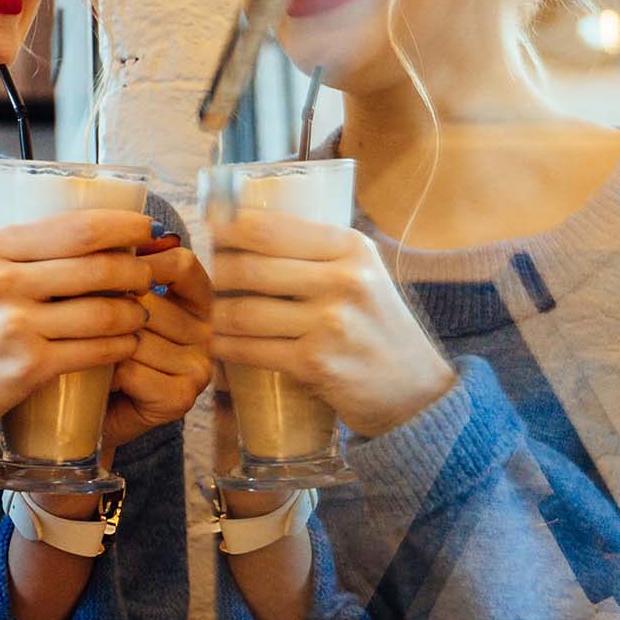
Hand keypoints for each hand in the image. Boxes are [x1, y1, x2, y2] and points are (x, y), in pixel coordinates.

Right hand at [0, 206, 166, 441]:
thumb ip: (26, 253)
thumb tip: (99, 231)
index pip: (77, 227)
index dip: (125, 227)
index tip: (148, 230)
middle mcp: (0, 280)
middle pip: (98, 267)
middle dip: (137, 271)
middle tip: (149, 277)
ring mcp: (13, 325)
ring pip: (103, 311)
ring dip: (135, 312)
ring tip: (140, 313)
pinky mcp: (27, 366)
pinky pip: (95, 350)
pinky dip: (121, 346)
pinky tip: (128, 344)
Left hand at [100, 237, 210, 452]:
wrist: (82, 413)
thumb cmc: (94, 346)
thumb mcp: (111, 299)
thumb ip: (120, 267)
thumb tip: (113, 229)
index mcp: (198, 300)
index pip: (182, 264)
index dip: (141, 261)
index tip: (101, 267)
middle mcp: (206, 333)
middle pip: (154, 300)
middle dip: (107, 307)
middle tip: (72, 316)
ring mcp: (198, 368)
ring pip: (139, 336)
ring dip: (101, 341)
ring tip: (81, 349)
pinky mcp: (180, 399)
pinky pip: (135, 369)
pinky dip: (107, 371)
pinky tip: (96, 377)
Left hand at [210, 207, 455, 439]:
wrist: (414, 391)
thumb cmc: (380, 328)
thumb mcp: (364, 274)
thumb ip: (321, 252)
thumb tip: (252, 228)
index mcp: (351, 248)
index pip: (270, 229)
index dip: (228, 228)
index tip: (210, 230)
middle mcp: (342, 280)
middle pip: (249, 268)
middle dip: (216, 273)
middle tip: (204, 277)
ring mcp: (328, 323)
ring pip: (243, 311)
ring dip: (216, 314)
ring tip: (208, 312)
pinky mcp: (314, 363)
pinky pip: (250, 350)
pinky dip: (226, 347)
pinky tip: (218, 343)